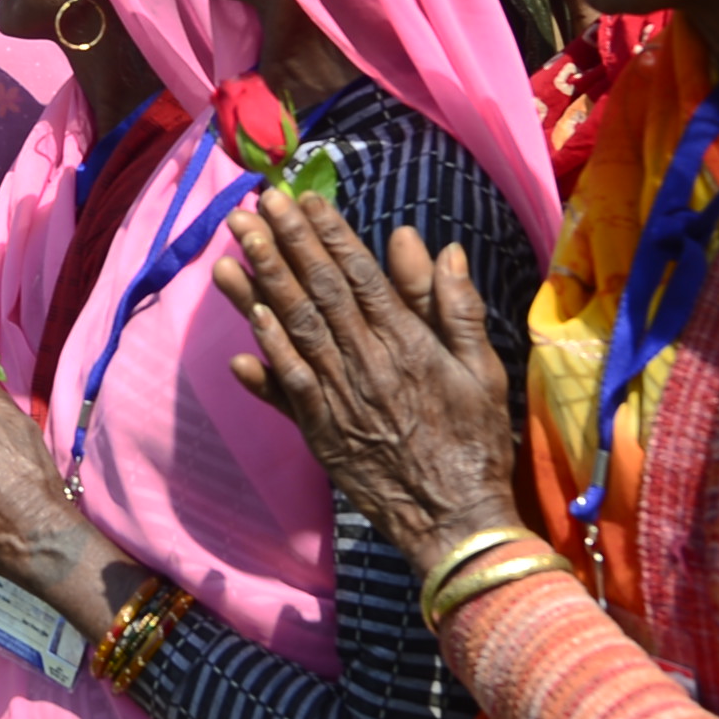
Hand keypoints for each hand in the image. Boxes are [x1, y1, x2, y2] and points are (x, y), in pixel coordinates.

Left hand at [208, 193, 519, 556]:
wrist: (457, 519)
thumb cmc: (477, 441)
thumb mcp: (483, 370)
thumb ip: (456, 307)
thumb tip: (440, 247)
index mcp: (409, 344)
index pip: (361, 276)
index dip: (330, 235)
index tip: (305, 199)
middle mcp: (369, 364)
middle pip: (320, 293)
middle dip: (286, 244)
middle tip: (257, 204)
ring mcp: (341, 399)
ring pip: (296, 330)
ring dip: (262, 284)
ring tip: (234, 245)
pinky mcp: (322, 433)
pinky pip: (289, 386)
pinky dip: (267, 352)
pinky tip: (246, 321)